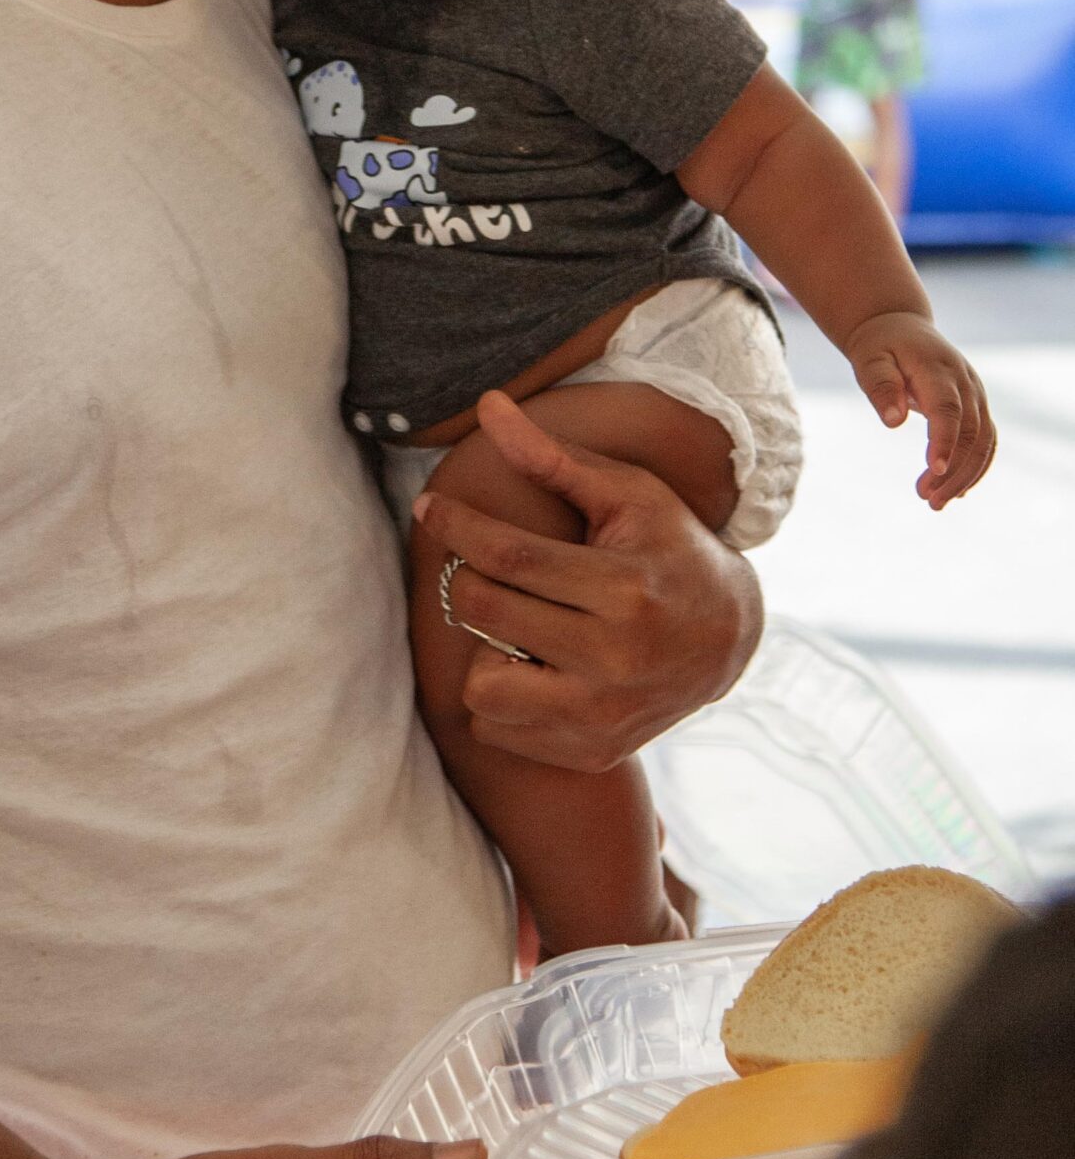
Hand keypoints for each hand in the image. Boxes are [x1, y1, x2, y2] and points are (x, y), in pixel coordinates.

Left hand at [413, 393, 761, 772]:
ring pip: (483, 689)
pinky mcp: (593, 752)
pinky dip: (502, 697)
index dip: (456, 526)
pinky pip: (499, 731)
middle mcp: (615, 660)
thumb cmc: (667, 547)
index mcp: (624, 589)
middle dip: (466, 580)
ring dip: (485, 650)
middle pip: (486, 614)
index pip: (509, 556)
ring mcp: (603, 716)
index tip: (428, 506)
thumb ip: (552, 456)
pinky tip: (532, 666)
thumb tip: (488, 405)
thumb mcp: (625, 493)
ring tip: (517, 627)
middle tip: (484, 567)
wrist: (729, 636)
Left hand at [845, 311, 995, 506]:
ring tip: (935, 503)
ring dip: (964, 475)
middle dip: (953, 470)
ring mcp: (976, 394)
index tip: (934, 471)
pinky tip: (956, 493)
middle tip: (927, 500)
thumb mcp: (869, 360)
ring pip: (983, 440)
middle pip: (970, 432)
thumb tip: (894, 422)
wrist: (899, 327)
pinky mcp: (977, 405)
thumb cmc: (880, 347)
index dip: (944, 441)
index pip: (948, 409)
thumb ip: (881, 387)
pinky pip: (985, 440)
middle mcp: (965, 382)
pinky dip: (974, 468)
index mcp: (938, 369)